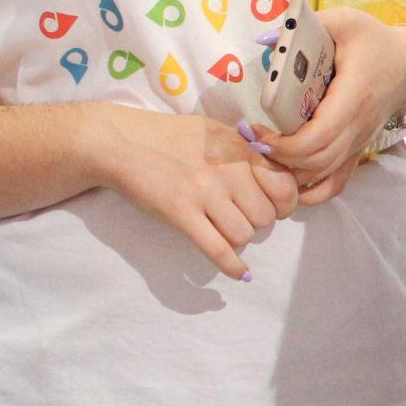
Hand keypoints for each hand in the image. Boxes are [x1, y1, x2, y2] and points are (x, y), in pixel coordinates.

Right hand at [98, 107, 297, 280]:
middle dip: (256, 221)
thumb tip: (278, 171)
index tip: (274, 207)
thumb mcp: (216, 132)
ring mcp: (204, 192)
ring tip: (222, 228)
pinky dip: (232, 266)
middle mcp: (228, 170)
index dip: (283, 203)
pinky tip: (240, 274)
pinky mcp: (180, 212)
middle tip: (238, 216)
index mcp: (240, 149)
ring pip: (244, 234)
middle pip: (265, 216)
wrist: (120, 142)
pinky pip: (218, 249)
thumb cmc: (169, 137)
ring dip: (237, 238)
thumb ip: (248, 150)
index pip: (285, 187)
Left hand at [256, 6, 405, 204]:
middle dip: (278, 158)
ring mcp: (358, 144)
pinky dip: (310, 192)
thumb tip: (265, 42)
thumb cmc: (374, 43)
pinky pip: (334, 184)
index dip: (283, 143)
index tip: (255, 130)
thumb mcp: (345, 21)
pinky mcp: (355, 152)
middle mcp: (358, 128)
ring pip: (322, 175)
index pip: (318, 136)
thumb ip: (303, 26)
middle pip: (316, 161)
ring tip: (264, 154)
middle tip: (251, 139)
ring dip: (288, 172)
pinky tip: (286, 182)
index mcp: (354, 96)